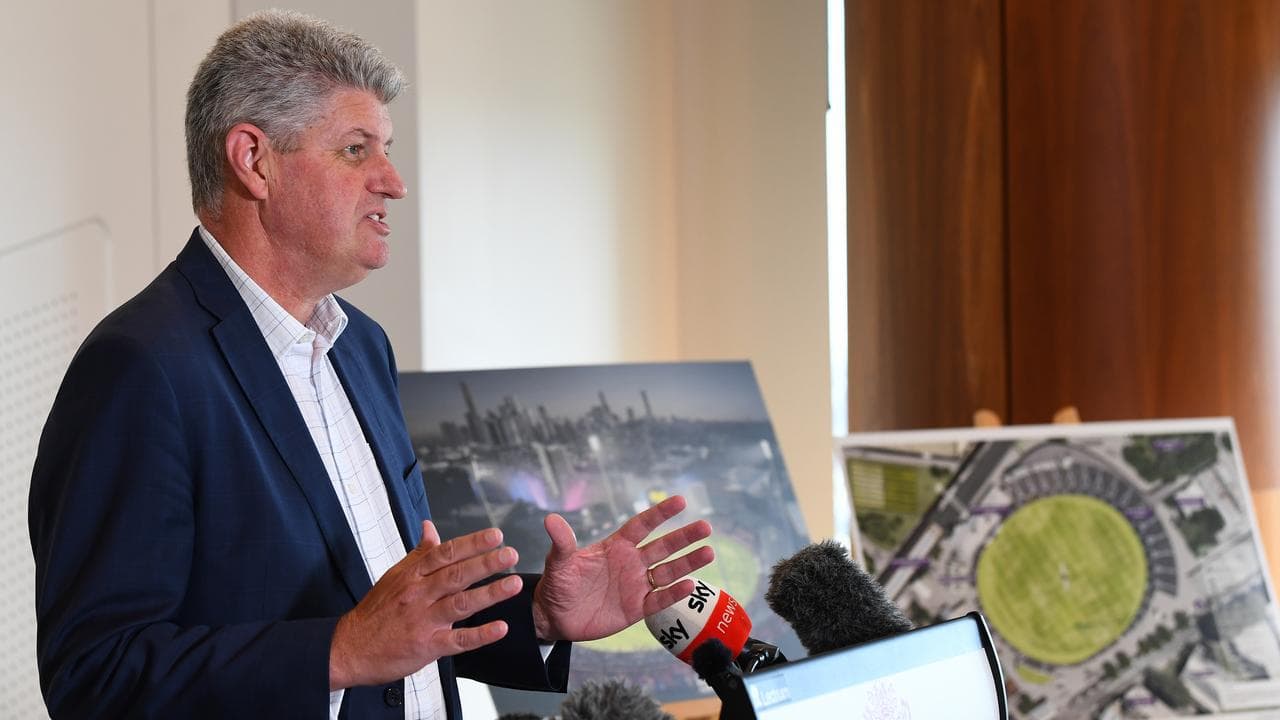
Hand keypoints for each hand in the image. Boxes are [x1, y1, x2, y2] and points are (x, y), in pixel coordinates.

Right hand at [329, 521, 522, 689]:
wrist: (350, 648)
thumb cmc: (376, 611)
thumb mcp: (394, 576)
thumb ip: (419, 553)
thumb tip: (430, 528)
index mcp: (412, 575)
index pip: (445, 554)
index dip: (472, 543)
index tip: (495, 535)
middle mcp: (418, 595)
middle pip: (456, 574)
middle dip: (486, 563)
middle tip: (510, 554)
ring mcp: (423, 621)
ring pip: (460, 603)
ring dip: (489, 593)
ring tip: (513, 584)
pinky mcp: (426, 646)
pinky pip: (457, 640)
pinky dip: (479, 635)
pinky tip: (499, 628)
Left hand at [531, 495, 713, 641]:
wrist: (555, 616)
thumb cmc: (557, 585)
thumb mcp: (558, 563)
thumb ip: (562, 543)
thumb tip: (550, 519)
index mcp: (615, 546)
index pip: (642, 526)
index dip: (660, 514)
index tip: (680, 501)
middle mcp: (630, 562)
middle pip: (663, 546)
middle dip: (684, 537)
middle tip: (706, 527)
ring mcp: (635, 585)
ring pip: (668, 572)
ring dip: (687, 563)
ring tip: (708, 552)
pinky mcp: (636, 608)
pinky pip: (659, 599)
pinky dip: (674, 593)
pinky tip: (690, 585)